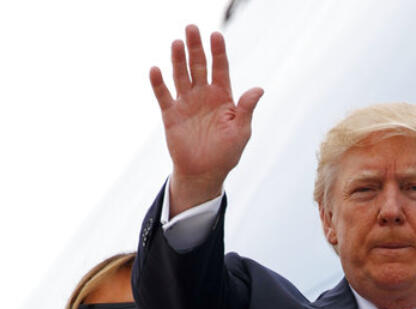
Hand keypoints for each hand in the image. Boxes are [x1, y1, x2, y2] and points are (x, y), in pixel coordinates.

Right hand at [149, 25, 263, 212]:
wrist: (204, 173)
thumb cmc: (226, 153)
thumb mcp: (241, 131)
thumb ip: (246, 109)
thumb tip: (258, 89)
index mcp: (222, 97)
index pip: (220, 68)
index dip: (218, 52)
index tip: (216, 35)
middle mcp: (203, 95)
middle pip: (199, 66)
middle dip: (195, 47)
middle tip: (192, 28)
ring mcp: (186, 103)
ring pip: (181, 75)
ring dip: (178, 60)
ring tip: (177, 43)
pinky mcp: (171, 115)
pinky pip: (163, 96)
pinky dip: (159, 83)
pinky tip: (156, 70)